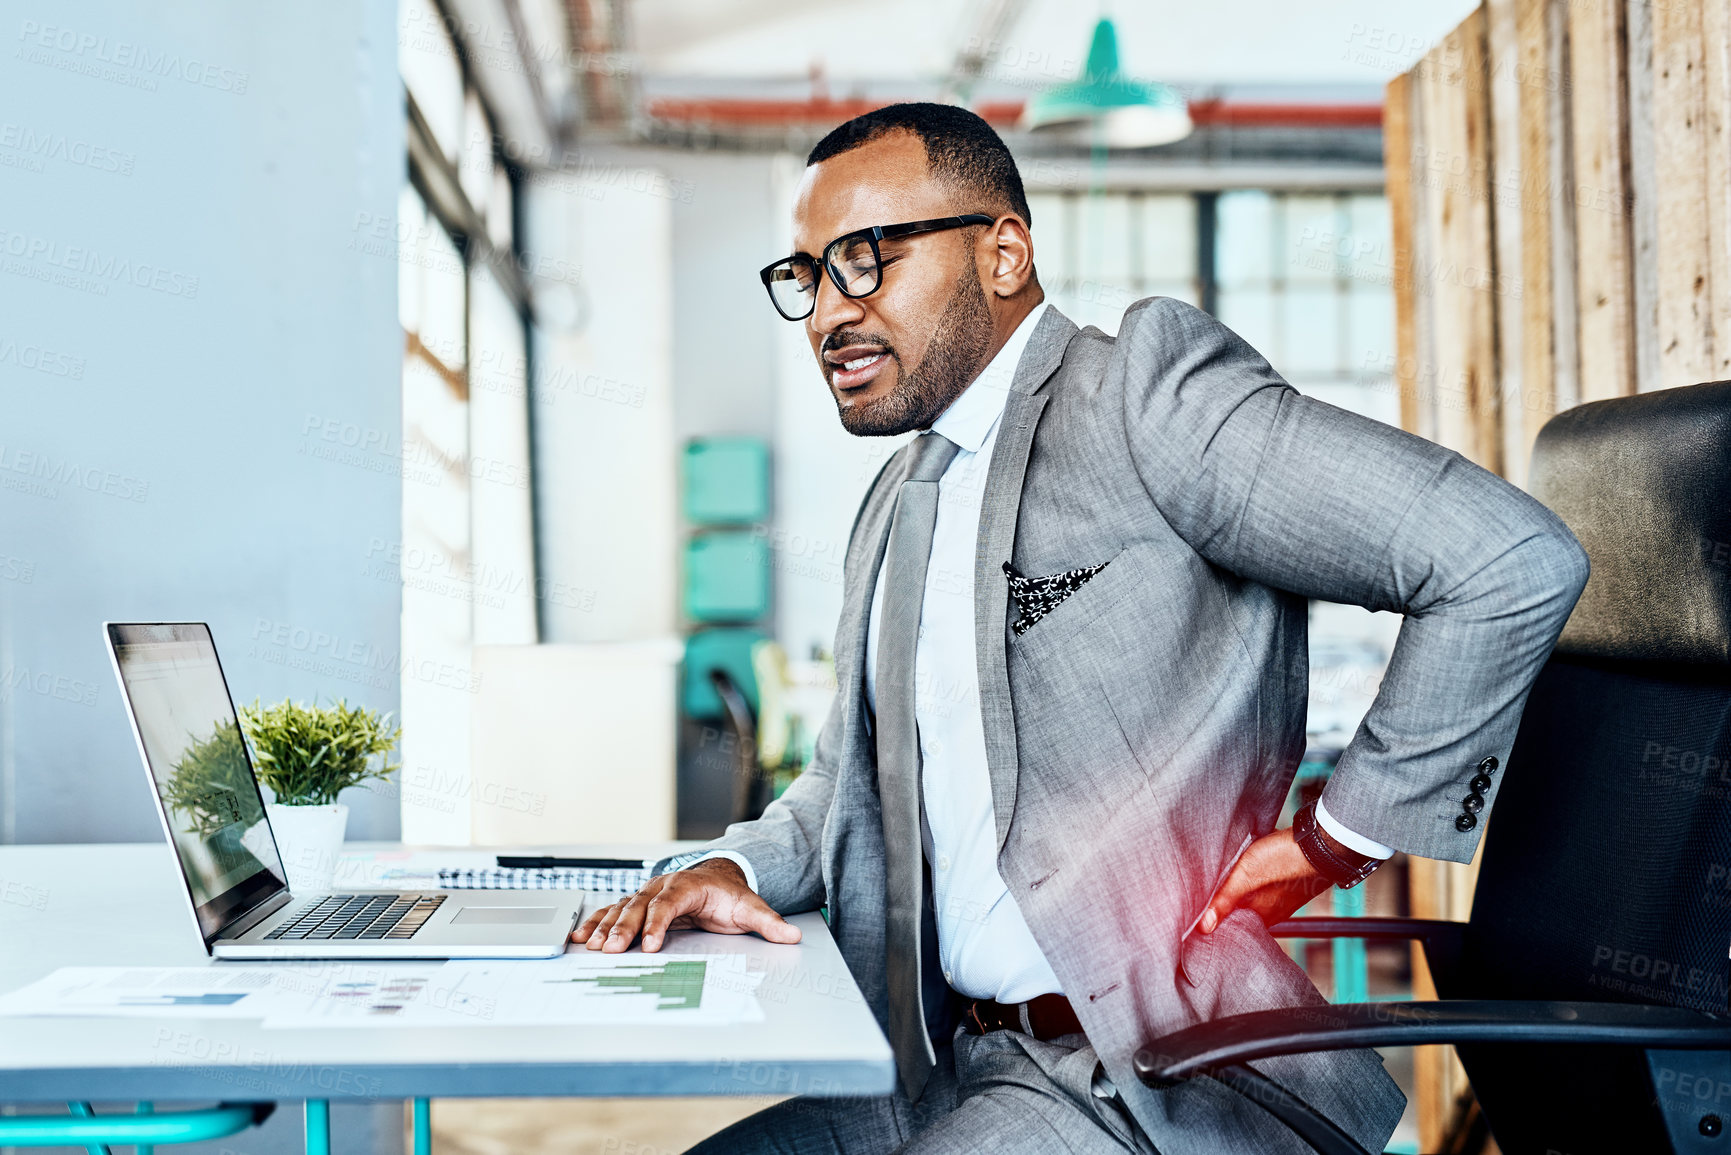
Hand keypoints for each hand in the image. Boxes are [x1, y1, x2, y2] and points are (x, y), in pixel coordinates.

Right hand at [571, 858, 801, 953]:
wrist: (718, 879)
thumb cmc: (731, 896)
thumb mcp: (751, 908)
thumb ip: (769, 922)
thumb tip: (792, 935)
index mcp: (688, 886)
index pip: (669, 903)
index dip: (658, 923)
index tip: (651, 944)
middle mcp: (663, 887)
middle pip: (639, 906)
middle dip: (624, 928)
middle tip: (610, 949)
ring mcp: (648, 895)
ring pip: (622, 908)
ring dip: (605, 927)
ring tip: (590, 945)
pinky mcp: (638, 905)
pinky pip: (613, 912)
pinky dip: (596, 923)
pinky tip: (580, 937)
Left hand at [1200, 827, 1332, 934]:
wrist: (1322, 843)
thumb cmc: (1284, 859)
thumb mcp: (1246, 876)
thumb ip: (1225, 900)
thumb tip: (1204, 926)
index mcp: (1261, 916)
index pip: (1231, 923)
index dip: (1215, 916)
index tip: (1199, 910)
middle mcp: (1273, 912)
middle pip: (1241, 909)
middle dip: (1227, 899)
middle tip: (1210, 888)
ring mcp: (1283, 898)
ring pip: (1254, 896)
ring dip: (1242, 886)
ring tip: (1229, 873)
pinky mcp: (1289, 884)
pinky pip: (1267, 885)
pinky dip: (1257, 876)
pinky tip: (1252, 864)